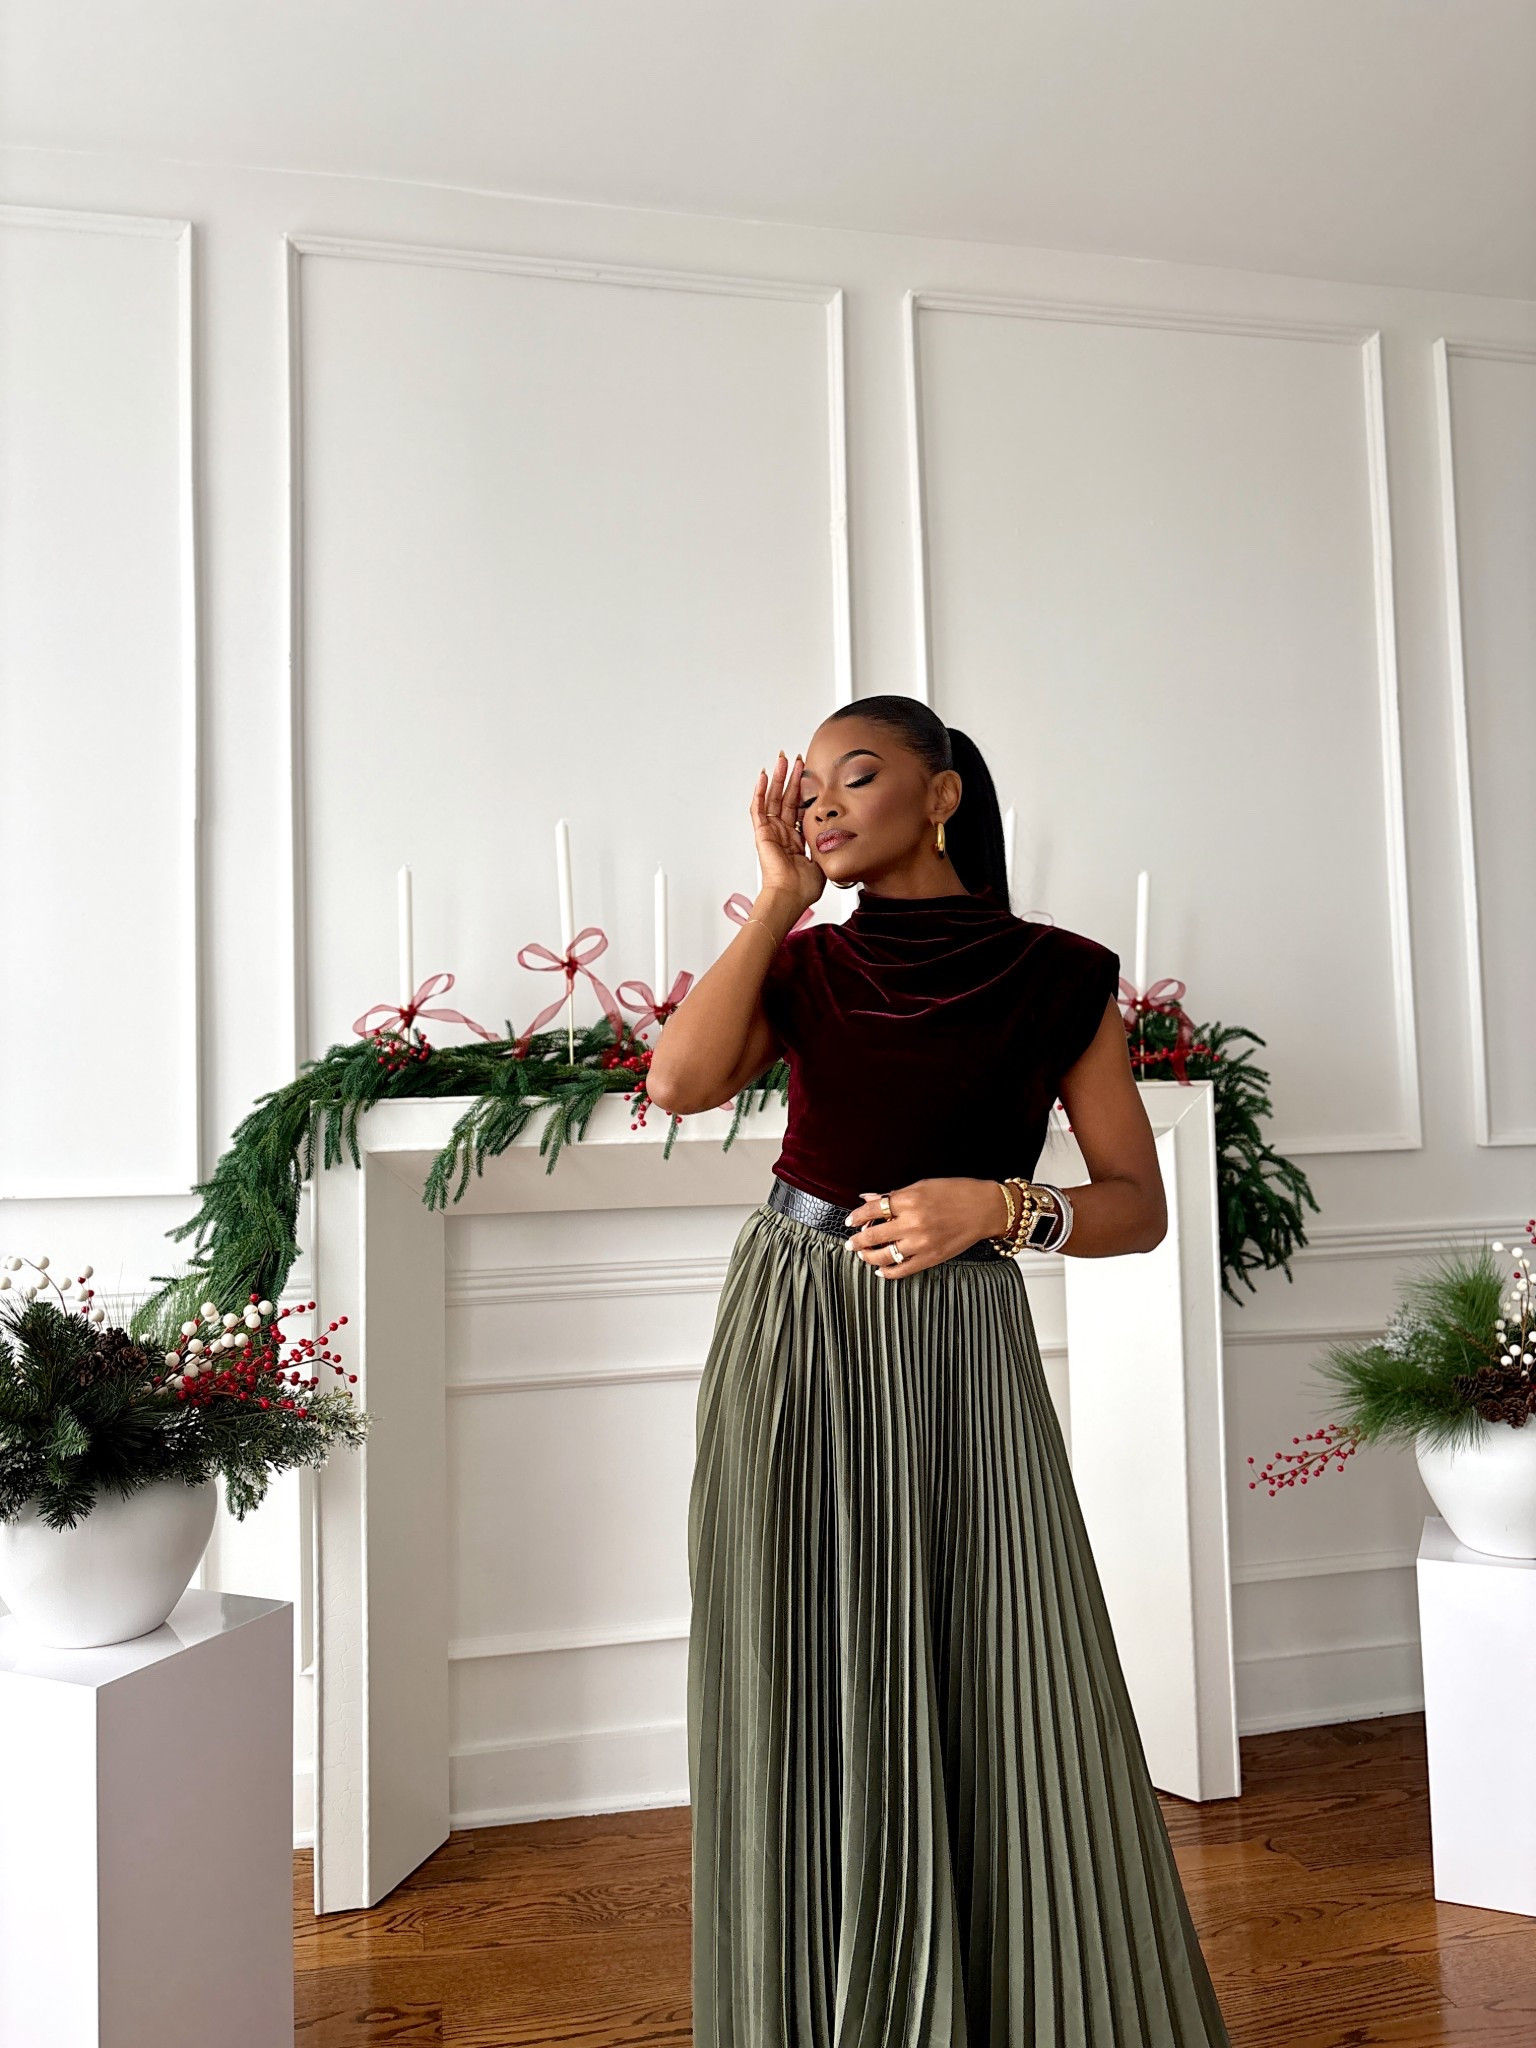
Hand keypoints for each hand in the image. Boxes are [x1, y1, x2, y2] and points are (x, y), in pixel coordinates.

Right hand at [751, 750, 823, 918]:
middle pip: (786, 798)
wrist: (791, 895)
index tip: (809, 775)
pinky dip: (760, 792)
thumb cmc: (802, 887)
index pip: (799, 807)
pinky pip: (758, 809)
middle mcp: (782, 833)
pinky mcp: (762, 833)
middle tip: (795, 760)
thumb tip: (839, 833)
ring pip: (773, 798)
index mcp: (795, 839)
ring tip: (781, 761)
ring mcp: (771, 832)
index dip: (803, 790)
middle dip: (791, 777)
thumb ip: (826, 844)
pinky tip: (764, 777)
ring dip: (778, 778)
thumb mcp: (822, 859)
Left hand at [843, 1178, 1006, 1278]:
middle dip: (857, 1240)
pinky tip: (881, 1269)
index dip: (856, 1216)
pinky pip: (902, 1270)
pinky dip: (888, 1272)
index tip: (851, 1221)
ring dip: (868, 1256)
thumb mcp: (922, 1186)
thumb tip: (869, 1199)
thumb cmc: (956, 1193)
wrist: (984, 1209)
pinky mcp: (930, 1258)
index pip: (872, 1210)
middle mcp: (912, 1223)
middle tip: (850, 1242)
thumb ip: (894, 1196)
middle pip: (873, 1235)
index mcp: (908, 1201)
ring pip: (884, 1255)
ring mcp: (920, 1243)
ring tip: (863, 1254)